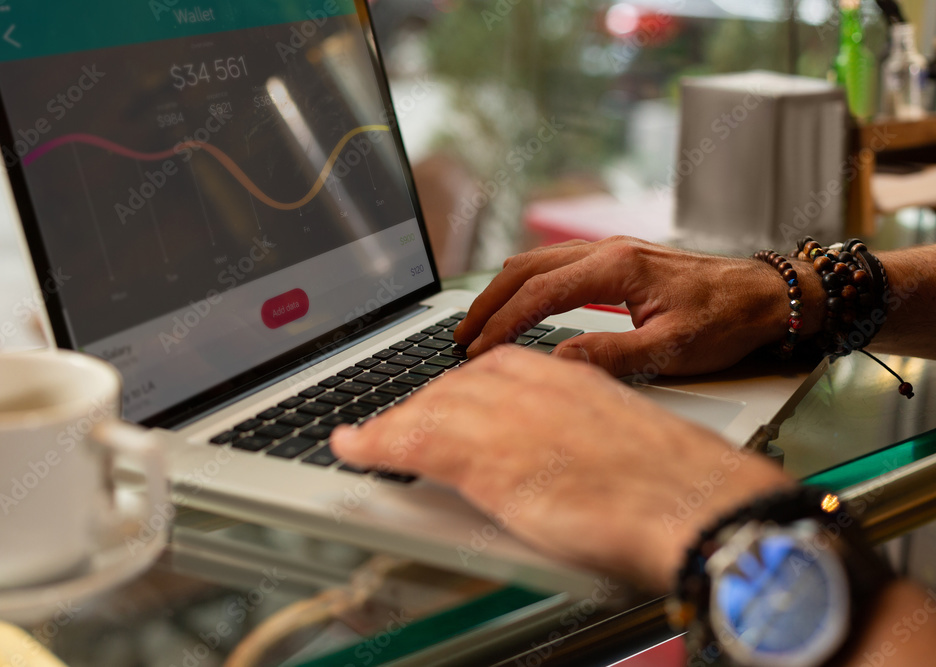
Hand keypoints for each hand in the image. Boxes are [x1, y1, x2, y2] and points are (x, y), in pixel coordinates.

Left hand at [331, 346, 793, 591]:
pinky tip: (352, 447)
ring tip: (368, 438)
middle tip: (400, 426)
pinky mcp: (487, 455)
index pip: (491, 368)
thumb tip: (561, 450)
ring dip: (393, 423)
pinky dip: (374, 443)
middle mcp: (531, 382)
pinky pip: (411, 441)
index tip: (438, 401)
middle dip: (423, 407)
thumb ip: (578, 430)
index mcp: (566, 374)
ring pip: (428, 407)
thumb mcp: (620, 436)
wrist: (697, 504)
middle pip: (454, 384)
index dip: (456, 389)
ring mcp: (507, 414)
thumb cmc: (676, 483)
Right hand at [455, 238, 822, 377]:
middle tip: (460, 338)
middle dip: (487, 304)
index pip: (538, 295)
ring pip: (535, 262)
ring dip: (502, 292)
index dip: (502, 325)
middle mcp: (607, 251)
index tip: (477, 353)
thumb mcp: (671, 349)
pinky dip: (524, 284)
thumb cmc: (725, 321)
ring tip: (478, 323)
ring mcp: (610, 251)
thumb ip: (611, 355)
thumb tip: (556, 362)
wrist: (765, 296)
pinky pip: (553, 264)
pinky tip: (517, 303)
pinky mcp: (616, 260)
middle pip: (524, 271)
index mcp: (615, 268)